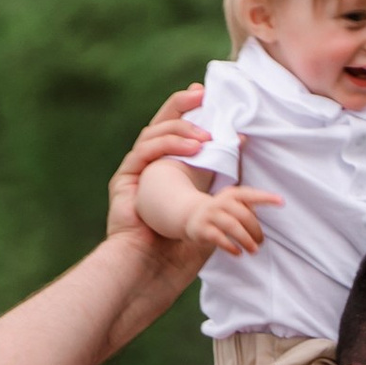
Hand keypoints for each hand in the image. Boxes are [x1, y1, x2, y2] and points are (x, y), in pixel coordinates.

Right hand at [107, 86, 211, 264]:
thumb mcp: (209, 204)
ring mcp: (133, 171)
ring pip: (152, 133)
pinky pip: (142, 153)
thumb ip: (220, 174)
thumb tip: (242, 143)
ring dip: (179, 129)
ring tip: (205, 137)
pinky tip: (190, 148)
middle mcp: (147, 165)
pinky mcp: (123, 180)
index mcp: (166, 167)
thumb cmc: (181, 246)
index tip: (205, 94)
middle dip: (180, 105)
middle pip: (160, 123)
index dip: (187, 108)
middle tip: (201, 96)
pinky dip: (166, 146)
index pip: (176, 129)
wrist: (153, 271)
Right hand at [185, 182, 282, 259]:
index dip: (266, 197)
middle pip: (243, 215)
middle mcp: (220, 202)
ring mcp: (210, 215)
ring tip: (254, 250)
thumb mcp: (233, 205)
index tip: (281, 202)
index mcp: (232, 194)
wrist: (190, 215)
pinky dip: (231, 246)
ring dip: (246, 239)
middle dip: (255, 230)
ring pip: (232, 226)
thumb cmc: (221, 212)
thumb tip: (260, 227)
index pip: (250, 194)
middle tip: (261, 242)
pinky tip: (239, 253)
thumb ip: (248, 210)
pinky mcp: (203, 229)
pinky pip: (219, 238)